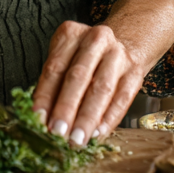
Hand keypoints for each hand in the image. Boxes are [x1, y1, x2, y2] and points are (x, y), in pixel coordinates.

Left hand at [31, 21, 147, 147]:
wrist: (122, 45)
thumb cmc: (84, 58)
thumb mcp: (65, 61)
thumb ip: (53, 86)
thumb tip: (41, 119)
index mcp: (71, 34)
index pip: (54, 68)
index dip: (45, 95)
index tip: (38, 118)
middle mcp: (96, 40)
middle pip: (78, 77)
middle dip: (66, 108)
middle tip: (58, 132)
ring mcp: (118, 55)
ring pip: (101, 89)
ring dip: (87, 118)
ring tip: (77, 139)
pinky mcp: (135, 72)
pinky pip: (122, 99)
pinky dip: (109, 119)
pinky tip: (98, 133)